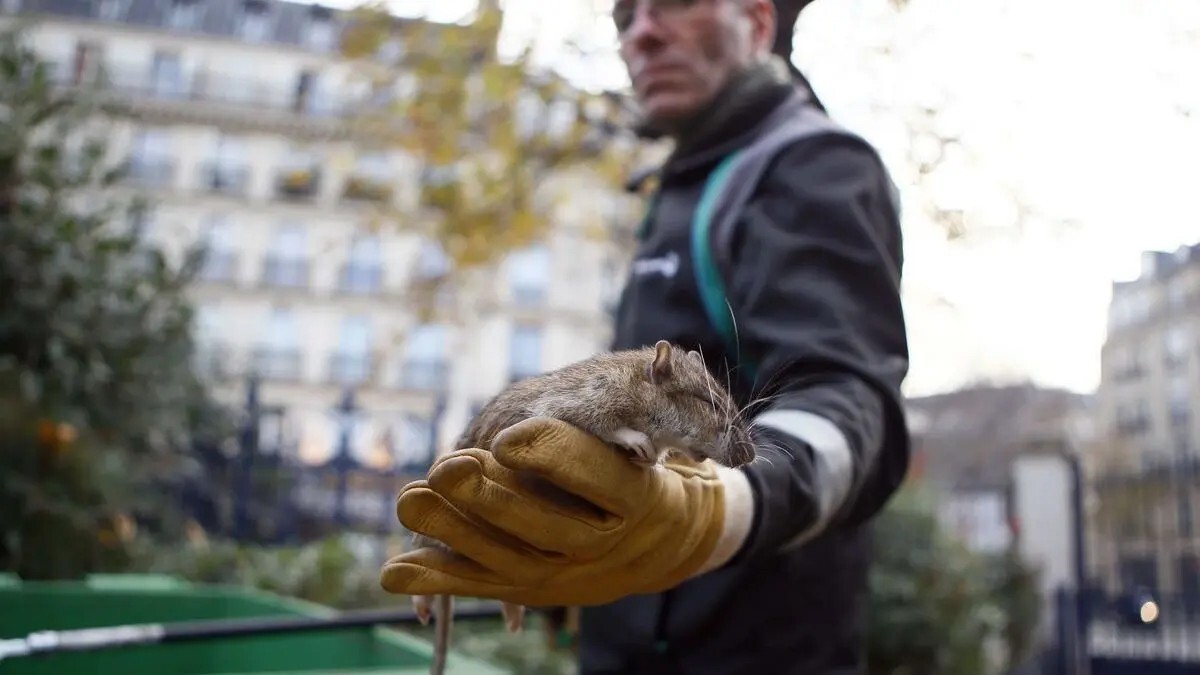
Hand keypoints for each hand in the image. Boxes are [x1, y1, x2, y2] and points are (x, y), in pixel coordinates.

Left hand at [379, 416, 754, 606]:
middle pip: (545, 527)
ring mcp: (569, 575)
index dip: (550, 456)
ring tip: (409, 497)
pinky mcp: (534, 588)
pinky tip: (393, 573)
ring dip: (452, 531)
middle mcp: (604, 543)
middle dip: (491, 499)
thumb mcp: (666, 435)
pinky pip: (482, 586)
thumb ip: (639, 409)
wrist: (663, 542)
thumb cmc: (651, 470)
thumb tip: (654, 375)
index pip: (597, 474)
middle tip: (445, 468)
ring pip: (506, 560)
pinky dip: (436, 580)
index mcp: (639, 498)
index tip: (507, 439)